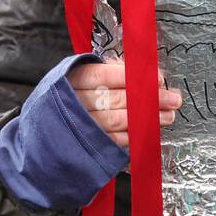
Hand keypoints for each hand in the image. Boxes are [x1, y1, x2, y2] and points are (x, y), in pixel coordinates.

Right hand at [68, 56, 182, 147]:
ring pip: (116, 121)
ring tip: (168, 116)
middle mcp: (75, 103)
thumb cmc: (68, 96)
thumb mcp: (78, 76)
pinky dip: (133, 136)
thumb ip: (106, 71)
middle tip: (173, 99)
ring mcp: (80, 127)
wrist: (42, 130)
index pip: (104, 76)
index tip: (158, 79)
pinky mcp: (87, 146)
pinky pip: (113, 141)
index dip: (132, 77)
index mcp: (73, 79)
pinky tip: (149, 130)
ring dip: (146, 119)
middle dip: (148, 100)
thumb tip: (138, 69)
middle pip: (115, 99)